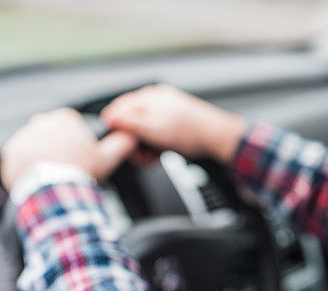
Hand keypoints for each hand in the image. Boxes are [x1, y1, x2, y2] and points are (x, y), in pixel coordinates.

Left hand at [0, 107, 136, 191]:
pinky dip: (27, 168)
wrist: (54, 191)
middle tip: (66, 169)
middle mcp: (41, 121)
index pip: (71, 127)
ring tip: (52, 177)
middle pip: (52, 136)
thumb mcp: (107, 158)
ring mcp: (24, 136)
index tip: (79, 159)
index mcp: (65, 118)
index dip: (77, 144)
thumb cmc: (80, 172)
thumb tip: (130, 136)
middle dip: (58, 149)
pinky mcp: (10, 152)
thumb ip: (121, 144)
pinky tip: (39, 180)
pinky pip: (19, 159)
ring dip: (42, 158)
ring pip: (35, 146)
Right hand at [100, 84, 245, 163]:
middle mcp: (154, 100)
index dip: (116, 129)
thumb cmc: (191, 132)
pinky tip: (159, 153)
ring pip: (141, 129)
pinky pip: (153, 133)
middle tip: (140, 155)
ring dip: (144, 146)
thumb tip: (110, 119)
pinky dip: (154, 145)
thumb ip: (131, 123)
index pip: (117, 109)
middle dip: (132, 141)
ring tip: (152, 156)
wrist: (216, 137)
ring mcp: (163, 110)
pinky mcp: (170, 121)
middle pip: (129, 121)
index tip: (121, 145)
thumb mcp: (156, 129)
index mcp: (148, 97)